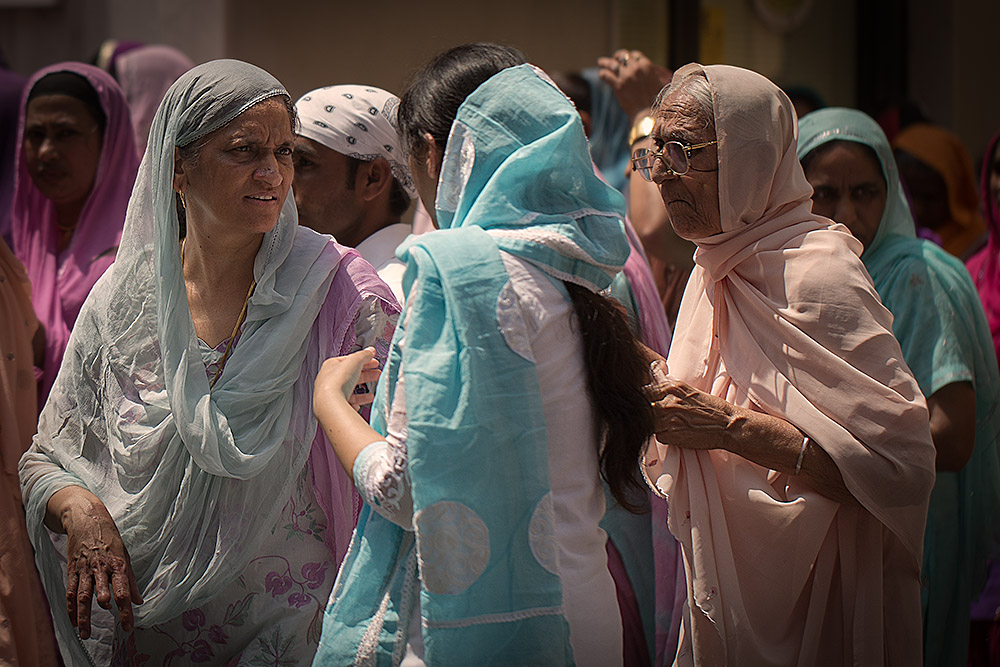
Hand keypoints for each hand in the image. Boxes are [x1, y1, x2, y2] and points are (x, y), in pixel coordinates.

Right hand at [52, 488, 141, 637]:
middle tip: (104, 631)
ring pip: (81, 596)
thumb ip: (131, 580)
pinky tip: (73, 621)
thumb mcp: (126, 556)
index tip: (128, 627)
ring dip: (83, 616)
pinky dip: (70, 608)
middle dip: (101, 613)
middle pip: (100, 593)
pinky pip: (70, 591)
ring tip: (84, 634)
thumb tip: (139, 601)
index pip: (123, 592)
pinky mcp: (72, 570)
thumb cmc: (110, 539)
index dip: (126, 611)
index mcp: (118, 565)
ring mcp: (85, 569)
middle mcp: (101, 568)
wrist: (87, 520)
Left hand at [314, 347, 380, 413]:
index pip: (350, 361)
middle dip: (366, 375)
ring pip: (349, 391)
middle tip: (377, 375)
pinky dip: (354, 404)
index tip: (374, 362)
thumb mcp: (354, 361)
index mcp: (331, 366)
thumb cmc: (338, 381)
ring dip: (362, 393)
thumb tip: (370, 350)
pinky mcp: (334, 406)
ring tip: (372, 394)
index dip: (364, 360)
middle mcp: (328, 379)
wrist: (329, 404)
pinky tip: (359, 405)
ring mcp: (330, 394)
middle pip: (351, 376)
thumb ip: (364, 355)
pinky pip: (346, 404)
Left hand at [596, 49, 672, 117]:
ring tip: (600, 62)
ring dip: (605, 62)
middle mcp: (636, 68)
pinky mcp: (618, 85)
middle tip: (612, 60)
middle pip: (623, 56)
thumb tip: (640, 70)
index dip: (628, 56)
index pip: (634, 54)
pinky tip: (602, 76)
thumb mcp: (655, 81)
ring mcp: (626, 76)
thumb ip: (647, 73)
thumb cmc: (653, 100)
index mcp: (646, 65)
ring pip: (612, 63)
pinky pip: (606, 74)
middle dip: (616, 57)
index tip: (624, 59)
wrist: (647, 113)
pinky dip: (602, 74)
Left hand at [647, 373, 740, 450]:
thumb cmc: (711, 407)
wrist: (726, 424)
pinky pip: (657, 436)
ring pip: (648, 422)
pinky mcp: (669, 435)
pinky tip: (675, 433)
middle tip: (661, 415)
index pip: (645, 390)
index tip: (651, 400)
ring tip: (670, 424)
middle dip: (649, 410)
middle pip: (644, 406)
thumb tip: (654, 384)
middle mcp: (667, 401)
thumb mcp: (689, 390)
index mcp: (671, 387)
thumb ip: (669, 388)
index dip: (647, 396)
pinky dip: (663, 435)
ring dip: (655, 424)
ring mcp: (666, 419)